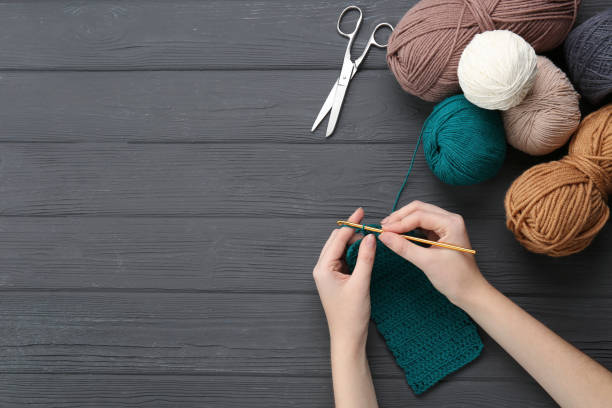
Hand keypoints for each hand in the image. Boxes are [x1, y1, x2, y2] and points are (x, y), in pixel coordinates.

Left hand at [313, 207, 375, 350]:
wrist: (348, 337)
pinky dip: (353, 251)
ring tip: (368, 233)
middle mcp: (322, 269)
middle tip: (366, 219)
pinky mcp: (336, 279)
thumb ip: (365, 258)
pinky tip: (364, 248)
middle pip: (336, 241)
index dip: (351, 224)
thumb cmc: (351, 315)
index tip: (363, 213)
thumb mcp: (361, 283)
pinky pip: (344, 259)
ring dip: (353, 240)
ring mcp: (328, 274)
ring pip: (340, 249)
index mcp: (323, 268)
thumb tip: (370, 237)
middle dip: (351, 229)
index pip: (338, 239)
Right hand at [378, 201, 487, 306]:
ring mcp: (445, 226)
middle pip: (418, 209)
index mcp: (451, 224)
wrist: (470, 292)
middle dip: (399, 217)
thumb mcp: (427, 262)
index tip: (384, 231)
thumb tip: (384, 236)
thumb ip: (404, 247)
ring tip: (388, 229)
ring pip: (419, 214)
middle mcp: (449, 220)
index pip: (419, 215)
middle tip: (383, 228)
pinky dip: (409, 227)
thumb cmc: (456, 278)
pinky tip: (399, 233)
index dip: (399, 222)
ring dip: (403, 220)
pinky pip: (422, 225)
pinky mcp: (440, 234)